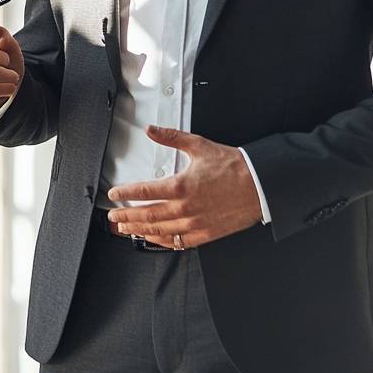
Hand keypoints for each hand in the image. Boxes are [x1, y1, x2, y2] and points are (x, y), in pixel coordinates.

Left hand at [105, 125, 262, 248]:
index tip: (114, 194)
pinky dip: (162, 241)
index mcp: (181, 186)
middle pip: (147, 216)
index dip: (125, 193)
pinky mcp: (205, 234)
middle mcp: (185, 208)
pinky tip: (153, 239)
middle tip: (113, 217)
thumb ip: (171, 138)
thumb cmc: (233, 167)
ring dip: (139, 230)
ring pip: (159, 232)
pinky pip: (178, 242)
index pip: (144, 192)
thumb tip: (152, 130)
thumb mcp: (199, 146)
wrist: (259, 186)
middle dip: (126, 217)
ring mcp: (194, 224)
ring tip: (126, 229)